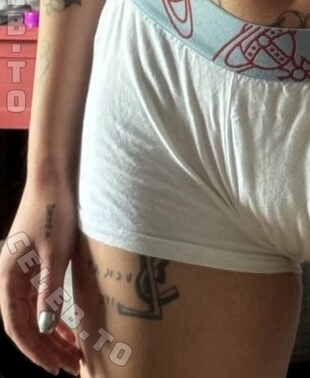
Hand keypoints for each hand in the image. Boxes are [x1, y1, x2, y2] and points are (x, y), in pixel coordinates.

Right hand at [0, 180, 82, 374]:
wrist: (55, 178)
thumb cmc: (55, 213)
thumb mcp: (56, 254)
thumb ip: (49, 291)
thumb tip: (45, 328)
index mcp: (8, 277)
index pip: (16, 326)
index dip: (34, 350)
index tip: (53, 368)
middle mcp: (11, 277)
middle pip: (24, 323)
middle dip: (45, 347)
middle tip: (70, 366)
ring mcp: (22, 271)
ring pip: (33, 313)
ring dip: (51, 334)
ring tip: (74, 352)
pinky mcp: (36, 263)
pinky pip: (41, 298)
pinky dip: (53, 315)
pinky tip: (70, 326)